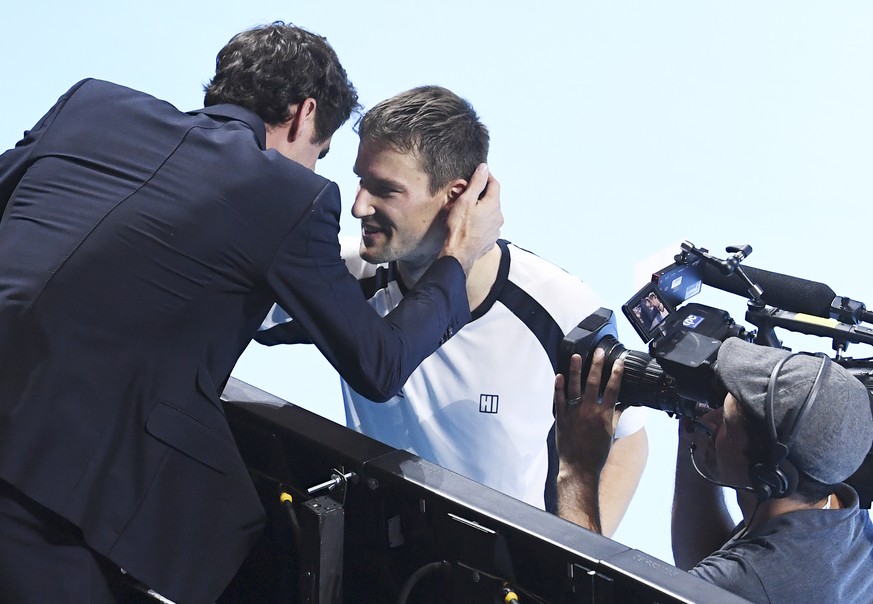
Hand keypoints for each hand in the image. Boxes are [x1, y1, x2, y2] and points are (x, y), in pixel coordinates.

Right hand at [439, 164, 502, 273]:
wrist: (459, 254)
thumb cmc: (459, 228)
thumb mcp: (465, 200)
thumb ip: (477, 183)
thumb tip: (484, 168)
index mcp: (493, 205)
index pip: (495, 184)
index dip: (487, 177)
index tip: (480, 174)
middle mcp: (498, 217)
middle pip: (493, 199)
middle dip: (482, 194)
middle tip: (469, 193)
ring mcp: (496, 230)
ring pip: (490, 213)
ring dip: (482, 209)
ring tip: (467, 211)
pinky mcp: (490, 240)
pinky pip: (488, 226)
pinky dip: (481, 222)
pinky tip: (470, 224)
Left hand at [555, 350, 623, 476]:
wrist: (580, 469)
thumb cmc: (597, 454)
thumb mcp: (611, 434)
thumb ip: (615, 416)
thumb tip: (623, 405)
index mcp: (604, 415)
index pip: (612, 390)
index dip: (616, 374)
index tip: (618, 361)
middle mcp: (589, 411)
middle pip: (594, 383)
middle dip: (597, 365)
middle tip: (599, 351)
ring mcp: (574, 414)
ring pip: (574, 387)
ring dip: (575, 370)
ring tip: (577, 356)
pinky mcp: (561, 418)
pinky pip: (559, 399)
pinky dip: (559, 387)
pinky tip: (559, 375)